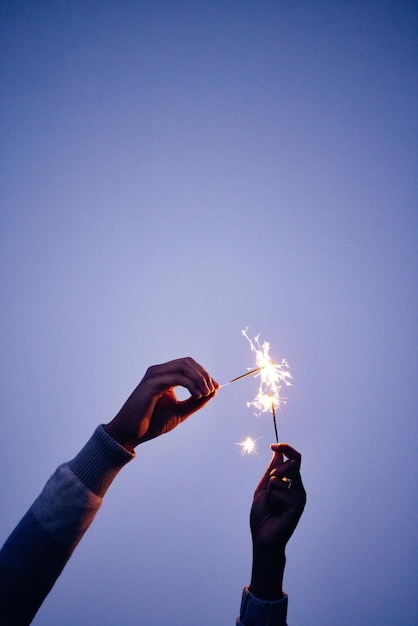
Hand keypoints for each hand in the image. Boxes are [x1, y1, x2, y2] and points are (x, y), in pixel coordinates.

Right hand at [104, 357, 218, 451]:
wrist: (131, 434)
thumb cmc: (152, 422)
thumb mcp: (180, 411)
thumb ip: (196, 401)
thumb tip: (214, 390)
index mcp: (165, 375)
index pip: (188, 365)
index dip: (204, 374)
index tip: (215, 387)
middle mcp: (159, 371)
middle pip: (187, 362)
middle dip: (203, 375)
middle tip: (211, 390)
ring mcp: (154, 376)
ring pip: (183, 367)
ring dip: (199, 379)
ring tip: (205, 394)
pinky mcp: (151, 384)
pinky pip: (176, 378)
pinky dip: (190, 384)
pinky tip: (197, 395)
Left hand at [249, 444, 305, 600]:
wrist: (262, 537)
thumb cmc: (262, 515)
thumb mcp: (264, 488)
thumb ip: (272, 471)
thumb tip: (278, 453)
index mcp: (291, 483)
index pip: (295, 459)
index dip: (286, 448)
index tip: (273, 446)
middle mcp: (298, 488)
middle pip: (293, 463)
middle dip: (276, 469)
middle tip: (269, 485)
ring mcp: (299, 497)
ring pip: (286, 475)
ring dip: (272, 485)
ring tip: (271, 502)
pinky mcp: (298, 506)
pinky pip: (281, 490)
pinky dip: (272, 498)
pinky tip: (275, 511)